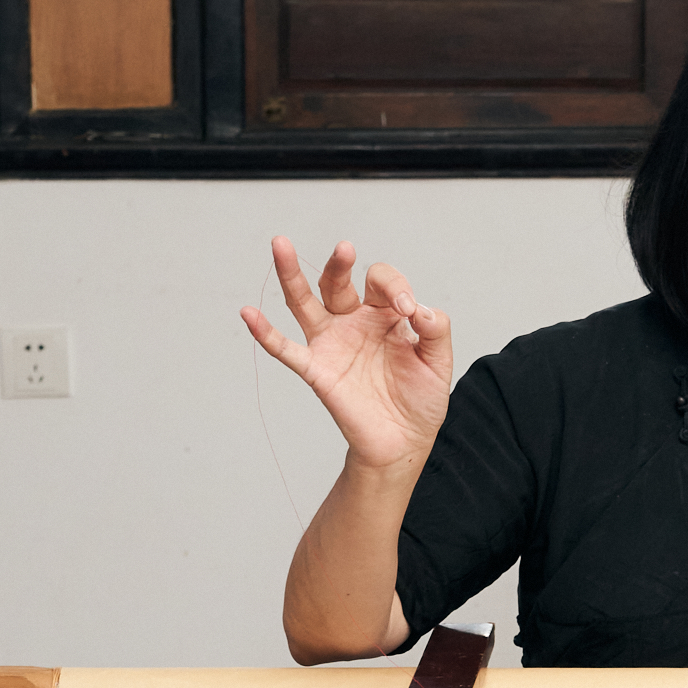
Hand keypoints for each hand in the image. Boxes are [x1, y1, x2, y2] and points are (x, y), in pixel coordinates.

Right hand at [241, 237, 453, 471]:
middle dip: (338, 264)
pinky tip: (249, 314)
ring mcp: (332, 343)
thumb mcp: (439, 363)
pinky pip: (286, 349)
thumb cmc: (420, 401)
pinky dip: (265, 333)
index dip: (394, 287)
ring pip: (303, 302)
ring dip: (290, 274)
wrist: (403, 443)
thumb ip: (436, 331)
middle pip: (336, 282)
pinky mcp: (317, 370)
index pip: (381, 282)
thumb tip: (419, 308)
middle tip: (344, 249)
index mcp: (384, 315)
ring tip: (280, 245)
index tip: (407, 309)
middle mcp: (354, 322)